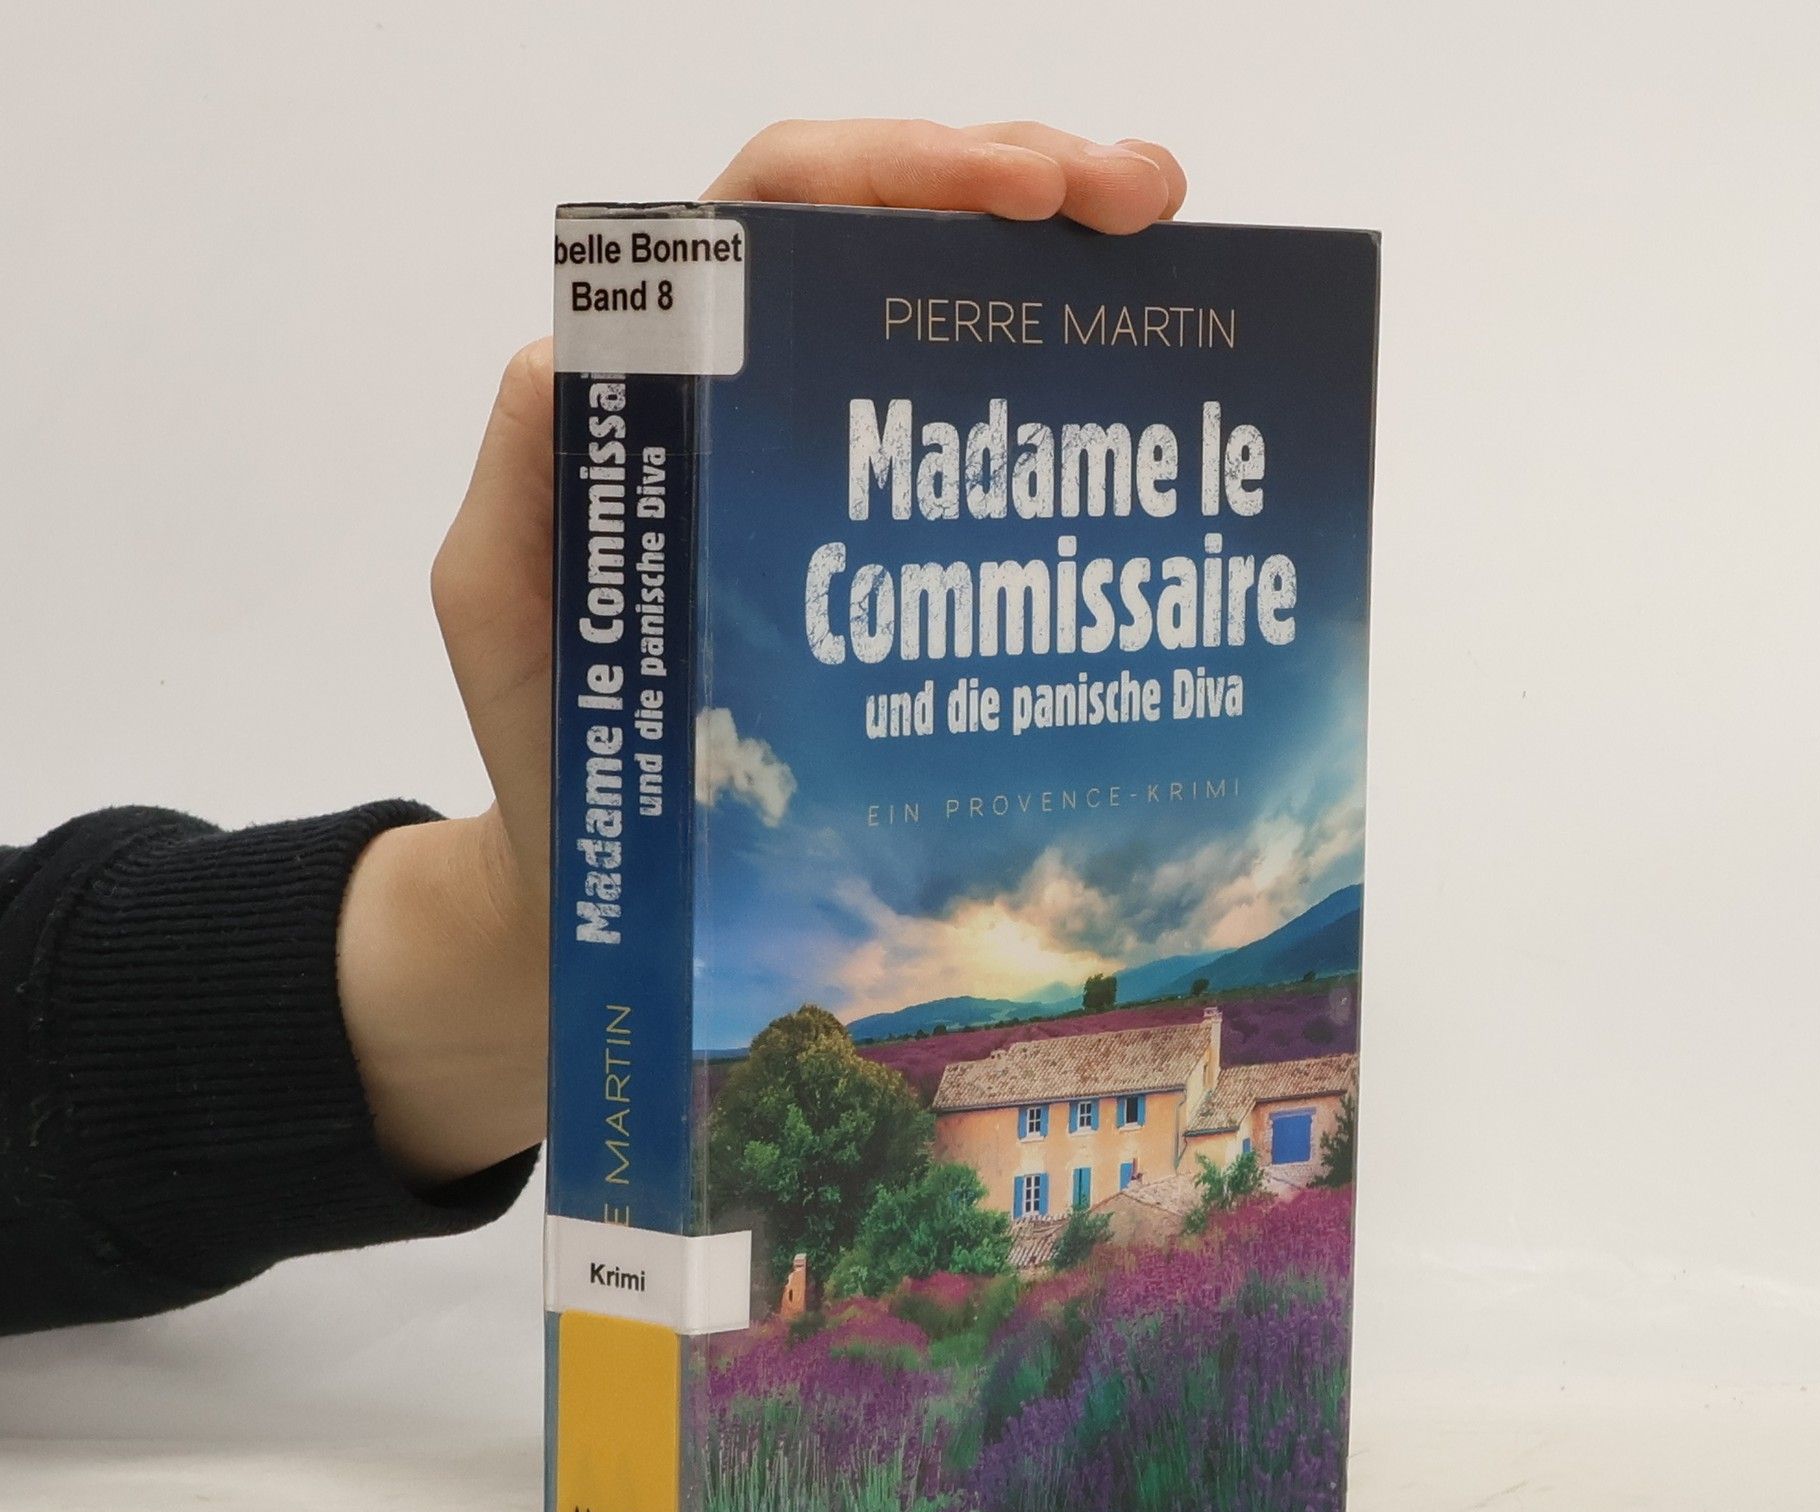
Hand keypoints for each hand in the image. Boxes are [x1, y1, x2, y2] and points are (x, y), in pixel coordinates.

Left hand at [339, 120, 1187, 1188]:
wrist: (611, 878)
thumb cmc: (552, 744)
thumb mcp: (500, 598)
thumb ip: (528, 472)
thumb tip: (590, 349)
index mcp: (665, 381)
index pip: (773, 217)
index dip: (896, 173)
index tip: (1021, 194)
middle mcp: (756, 396)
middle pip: (883, 227)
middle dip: (1016, 177)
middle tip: (1143, 197)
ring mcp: (832, 476)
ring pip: (943, 315)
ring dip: (1058, 255)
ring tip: (1167, 235)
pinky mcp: (886, 560)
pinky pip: (972, 451)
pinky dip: (1058, 391)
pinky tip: (1139, 381)